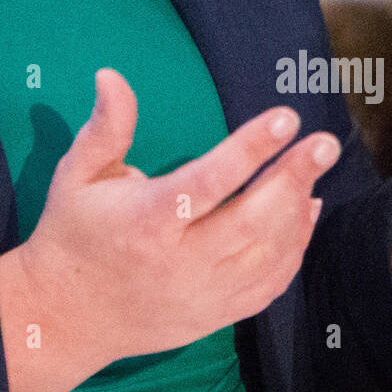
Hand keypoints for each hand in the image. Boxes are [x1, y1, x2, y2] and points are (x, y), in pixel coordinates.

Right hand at [17, 67, 341, 363]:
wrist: (67, 316)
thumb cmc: (73, 232)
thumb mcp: (77, 174)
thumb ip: (106, 127)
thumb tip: (111, 75)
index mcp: (144, 221)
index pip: (206, 182)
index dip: (249, 149)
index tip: (285, 119)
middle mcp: (178, 262)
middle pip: (251, 221)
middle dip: (292, 177)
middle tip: (324, 142)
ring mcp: (201, 295)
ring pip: (267, 255)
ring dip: (298, 210)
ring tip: (316, 167)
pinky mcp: (215, 316)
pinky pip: (268, 285)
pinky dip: (294, 249)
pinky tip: (305, 213)